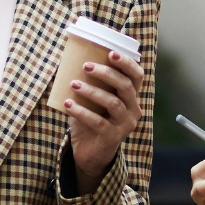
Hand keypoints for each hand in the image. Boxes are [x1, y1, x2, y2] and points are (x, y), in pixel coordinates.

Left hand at [64, 48, 144, 194]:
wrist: (89, 152)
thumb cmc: (90, 119)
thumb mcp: (92, 100)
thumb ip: (90, 82)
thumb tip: (70, 58)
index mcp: (131, 96)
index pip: (137, 76)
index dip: (126, 63)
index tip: (110, 53)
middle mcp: (133, 109)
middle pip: (125, 86)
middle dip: (106, 73)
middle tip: (85, 66)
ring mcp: (125, 124)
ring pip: (112, 103)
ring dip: (91, 91)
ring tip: (73, 84)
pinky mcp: (113, 137)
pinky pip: (97, 122)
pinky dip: (81, 111)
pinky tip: (68, 105)